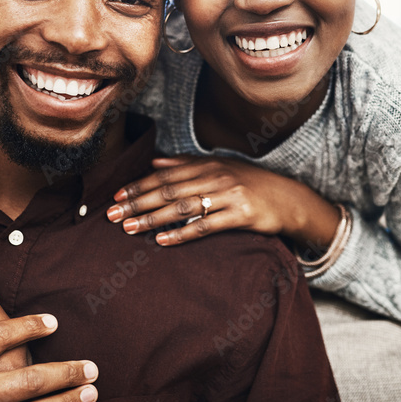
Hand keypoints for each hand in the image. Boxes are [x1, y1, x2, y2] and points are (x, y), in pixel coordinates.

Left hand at [106, 155, 339, 247]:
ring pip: (182, 208)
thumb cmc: (250, 183)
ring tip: (129, 228)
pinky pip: (205, 226)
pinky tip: (163, 240)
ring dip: (152, 218)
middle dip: (137, 202)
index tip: (116, 195)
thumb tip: (155, 161)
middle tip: (112, 215)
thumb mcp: (219, 167)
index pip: (165, 175)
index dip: (139, 185)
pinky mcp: (240, 216)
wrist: (288, 198)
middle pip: (168, 191)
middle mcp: (215, 177)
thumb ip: (186, 165)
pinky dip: (182, 234)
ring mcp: (228, 196)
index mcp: (207, 165)